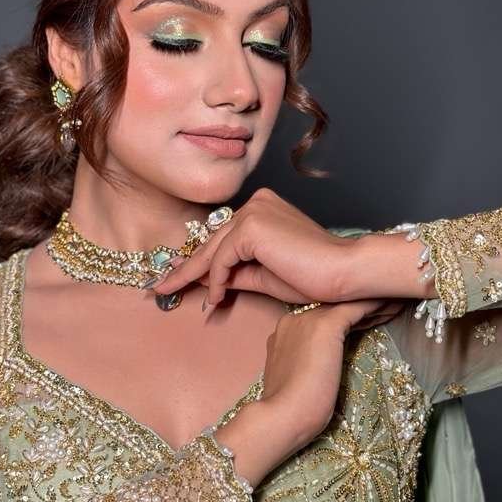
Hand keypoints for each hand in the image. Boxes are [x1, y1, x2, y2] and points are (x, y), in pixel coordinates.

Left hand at [153, 187, 360, 307]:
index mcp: (261, 209)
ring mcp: (253, 211)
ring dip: (195, 277)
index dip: (196, 261)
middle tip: (157, 287)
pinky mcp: (252, 226)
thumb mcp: (265, 276)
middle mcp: (255, 203)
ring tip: (175, 295)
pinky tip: (215, 298)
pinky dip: (215, 280)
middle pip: (211, 243)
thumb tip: (208, 284)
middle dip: (183, 268)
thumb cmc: (314, 277)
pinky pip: (222, 259)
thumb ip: (236, 274)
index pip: (222, 238)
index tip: (172, 278)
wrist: (344, 274)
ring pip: (213, 251)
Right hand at [214, 296, 405, 485]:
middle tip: (386, 307)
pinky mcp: (325, 326)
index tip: (366, 322)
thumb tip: (325, 368)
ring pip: (345, 305)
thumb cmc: (293, 410)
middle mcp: (293, 321)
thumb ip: (309, 365)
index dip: (345, 320)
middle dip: (359, 309)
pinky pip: (357, 307)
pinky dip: (376, 305)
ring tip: (395, 303)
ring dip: (372, 304)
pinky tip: (393, 304)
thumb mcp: (300, 381)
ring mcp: (307, 320)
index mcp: (285, 334)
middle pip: (333, 308)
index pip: (319, 319)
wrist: (283, 416)